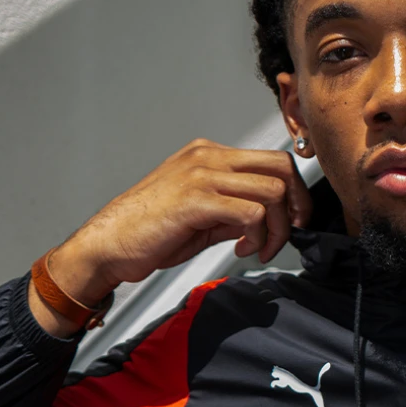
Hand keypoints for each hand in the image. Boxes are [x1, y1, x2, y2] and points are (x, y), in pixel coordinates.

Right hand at [29, 140, 311, 334]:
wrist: (108, 245)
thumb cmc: (147, 233)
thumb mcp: (200, 216)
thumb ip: (234, 211)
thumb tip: (266, 222)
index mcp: (209, 155)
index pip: (273, 161)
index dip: (294, 193)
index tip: (291, 223)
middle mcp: (208, 157)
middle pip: (281, 167)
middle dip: (297, 206)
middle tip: (289, 235)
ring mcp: (201, 175)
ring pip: (272, 191)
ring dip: (277, 228)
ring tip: (258, 249)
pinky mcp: (196, 200)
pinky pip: (251, 213)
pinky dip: (257, 237)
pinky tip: (240, 250)